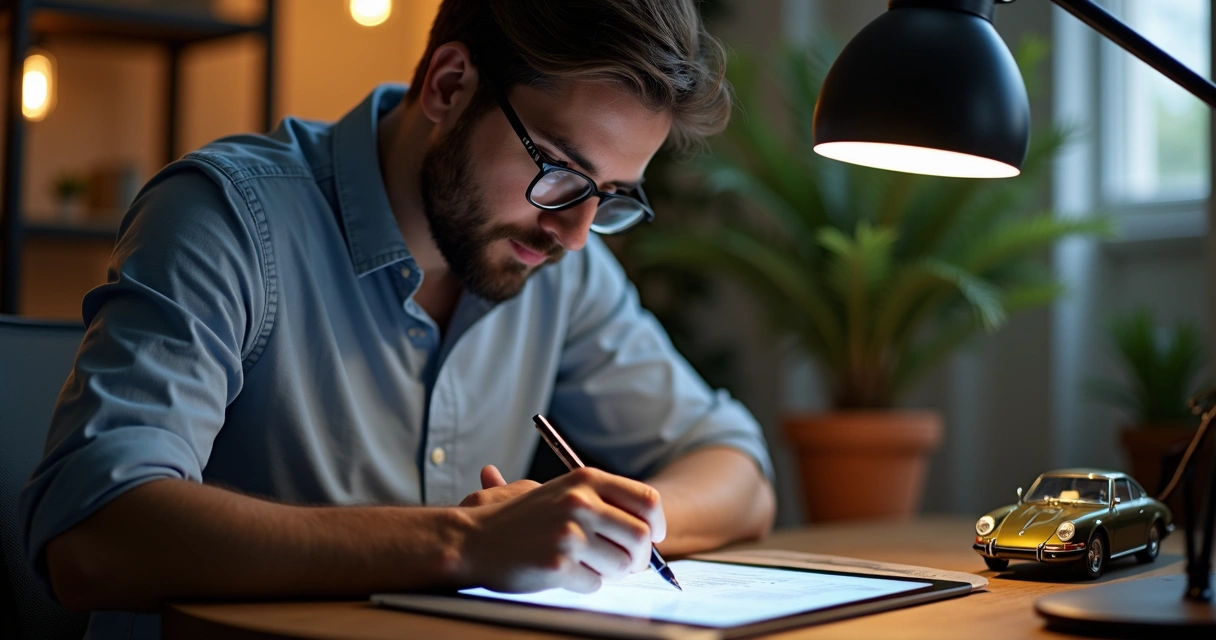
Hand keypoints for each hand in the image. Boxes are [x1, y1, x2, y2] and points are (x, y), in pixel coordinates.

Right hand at [458, 467, 665, 593]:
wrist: (471, 539)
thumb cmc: (518, 518)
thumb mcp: (560, 492)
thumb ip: (602, 501)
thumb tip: (649, 526)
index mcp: (586, 479)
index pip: (647, 500)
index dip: (657, 524)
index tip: (654, 537)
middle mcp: (582, 502)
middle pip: (642, 537)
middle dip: (639, 557)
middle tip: (625, 563)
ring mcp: (570, 534)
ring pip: (622, 566)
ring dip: (609, 572)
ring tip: (584, 564)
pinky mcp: (558, 564)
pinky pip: (595, 584)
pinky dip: (584, 583)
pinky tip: (563, 572)